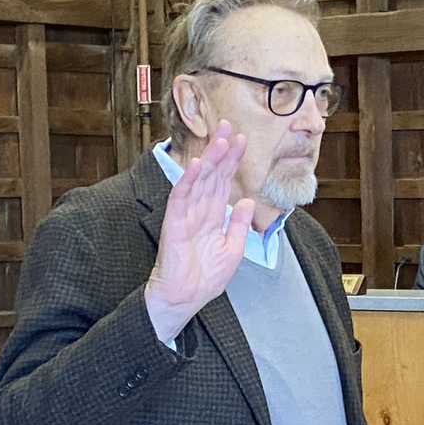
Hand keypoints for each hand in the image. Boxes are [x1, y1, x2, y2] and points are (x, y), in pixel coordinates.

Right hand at [144, 121, 254, 343]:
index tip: (243, 142)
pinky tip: (199, 164)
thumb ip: (240, 225)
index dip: (232, 162)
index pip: (224, 183)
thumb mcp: (233, 251)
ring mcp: (186, 215)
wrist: (185, 298)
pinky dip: (190, 180)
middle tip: (229, 126)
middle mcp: (200, 211)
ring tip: (220, 139)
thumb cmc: (205, 278)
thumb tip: (248, 202)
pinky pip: (182, 196)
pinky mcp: (175, 222)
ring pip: (199, 180)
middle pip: (212, 175)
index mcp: (213, 217)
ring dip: (209, 159)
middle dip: (221, 151)